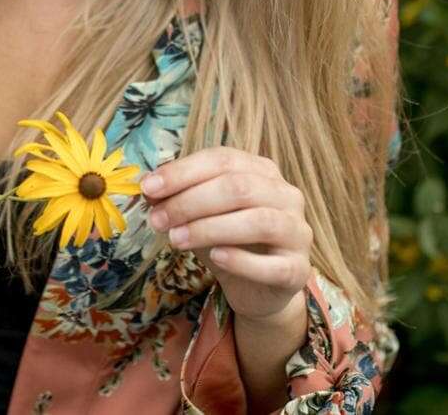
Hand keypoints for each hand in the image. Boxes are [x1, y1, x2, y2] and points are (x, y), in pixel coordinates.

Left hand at [141, 146, 311, 322]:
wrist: (257, 289)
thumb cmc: (228, 243)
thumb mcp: (198, 216)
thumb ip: (178, 198)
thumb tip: (149, 188)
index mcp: (263, 172)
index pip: (223, 159)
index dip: (183, 171)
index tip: (149, 188)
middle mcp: (287, 195)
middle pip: (239, 188)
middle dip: (191, 202)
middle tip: (157, 220)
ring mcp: (298, 232)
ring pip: (258, 221)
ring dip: (210, 228)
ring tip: (176, 240)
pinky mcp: (298, 270)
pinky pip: (273, 265)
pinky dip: (241, 260)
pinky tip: (215, 257)